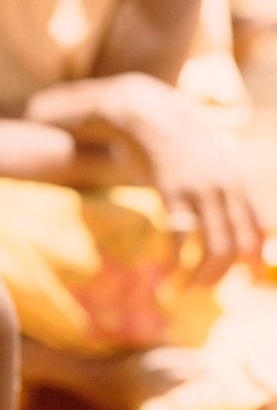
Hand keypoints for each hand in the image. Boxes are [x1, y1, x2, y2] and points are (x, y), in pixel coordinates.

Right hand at [30, 75, 263, 286]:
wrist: (147, 117)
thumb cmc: (178, 144)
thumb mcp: (213, 162)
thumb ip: (228, 190)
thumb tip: (237, 222)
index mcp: (242, 181)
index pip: (262, 230)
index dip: (254, 260)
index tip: (239, 280)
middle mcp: (228, 186)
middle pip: (238, 245)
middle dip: (225, 276)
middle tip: (207, 291)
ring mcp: (200, 190)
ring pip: (214, 246)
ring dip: (202, 276)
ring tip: (187, 290)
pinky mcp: (170, 193)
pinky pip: (179, 237)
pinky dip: (174, 262)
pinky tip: (166, 274)